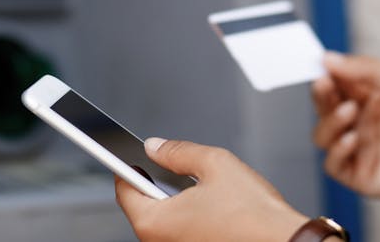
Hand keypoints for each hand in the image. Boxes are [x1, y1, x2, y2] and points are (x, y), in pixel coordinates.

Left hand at [115, 138, 308, 241]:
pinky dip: (191, 221)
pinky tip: (216, 211)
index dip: (129, 169)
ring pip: (166, 223)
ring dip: (177, 205)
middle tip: (181, 173)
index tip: (133, 160)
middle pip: (145, 208)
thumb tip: (156, 147)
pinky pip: (183, 234)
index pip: (125, 191)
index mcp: (155, 222)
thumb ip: (178, 151)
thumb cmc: (254, 214)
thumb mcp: (214, 163)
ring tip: (206, 192)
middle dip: (158, 187)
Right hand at [311, 52, 379, 200]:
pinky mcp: (359, 174)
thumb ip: (362, 68)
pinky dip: (337, 150)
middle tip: (325, 84)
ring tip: (349, 111)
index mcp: (368, 97)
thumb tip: (327, 58)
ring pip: (322, 135)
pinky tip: (353, 138)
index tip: (320, 65)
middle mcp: (360, 122)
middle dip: (322, 95)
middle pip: (324, 108)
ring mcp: (359, 148)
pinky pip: (333, 164)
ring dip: (329, 121)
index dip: (326, 75)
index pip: (335, 84)